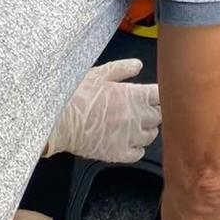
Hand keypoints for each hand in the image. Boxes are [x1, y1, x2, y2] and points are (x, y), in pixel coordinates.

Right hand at [45, 59, 160, 162]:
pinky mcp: (118, 153)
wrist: (57, 120)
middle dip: (154, 111)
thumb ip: (122, 69)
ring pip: (152, 135)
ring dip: (147, 129)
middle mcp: (136, 117)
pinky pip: (138, 154)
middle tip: (143, 109)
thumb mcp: (99, 74)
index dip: (159, 94)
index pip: (162, 95)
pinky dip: (137, 148)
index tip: (153, 94)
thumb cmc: (75, 95)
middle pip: (160, 115)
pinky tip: (129, 142)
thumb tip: (138, 65)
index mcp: (134, 95)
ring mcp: (129, 137)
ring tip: (135, 124)